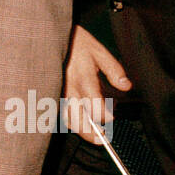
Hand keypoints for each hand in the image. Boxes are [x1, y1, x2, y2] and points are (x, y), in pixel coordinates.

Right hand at [62, 24, 131, 142]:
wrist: (47, 36)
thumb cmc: (75, 42)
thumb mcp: (99, 51)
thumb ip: (114, 70)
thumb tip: (126, 87)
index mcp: (83, 80)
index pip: (96, 109)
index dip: (107, 117)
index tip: (113, 117)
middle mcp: (69, 90)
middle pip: (80, 122)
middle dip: (93, 134)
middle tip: (103, 139)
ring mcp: (59, 93)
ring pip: (68, 120)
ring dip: (81, 131)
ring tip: (93, 135)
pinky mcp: (52, 93)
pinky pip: (60, 113)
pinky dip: (70, 122)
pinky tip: (78, 122)